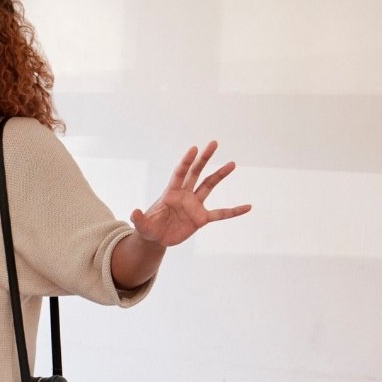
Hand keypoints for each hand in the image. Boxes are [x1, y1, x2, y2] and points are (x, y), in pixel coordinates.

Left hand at [131, 140, 252, 247]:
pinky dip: (234, 211)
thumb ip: (140, 219)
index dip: (186, 161)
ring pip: (209, 186)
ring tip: (232, 164)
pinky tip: (248, 207)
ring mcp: (194, 205)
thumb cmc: (148, 228)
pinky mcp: (201, 218)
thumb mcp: (142, 225)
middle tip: (214, 143)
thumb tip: (134, 212)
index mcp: (171, 193)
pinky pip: (220, 214)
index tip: (194, 148)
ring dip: (220, 175)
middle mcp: (184, 195)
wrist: (156, 238)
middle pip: (196, 172)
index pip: (180, 173)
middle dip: (204, 158)